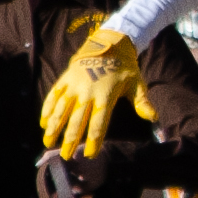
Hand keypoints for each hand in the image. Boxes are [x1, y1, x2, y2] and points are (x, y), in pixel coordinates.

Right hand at [36, 20, 148, 159]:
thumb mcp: (136, 83)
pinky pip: (54, 95)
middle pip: (76, 120)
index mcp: (105, 95)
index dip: (94, 140)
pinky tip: (43, 123)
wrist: (109, 41)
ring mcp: (74, 84)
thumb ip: (142, 102)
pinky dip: (48, 109)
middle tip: (65, 156)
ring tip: (47, 143)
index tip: (90, 155)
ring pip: (61, 109)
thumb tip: (154, 118)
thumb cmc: (125, 67)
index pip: (98, 123)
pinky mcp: (66, 78)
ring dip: (54, 127)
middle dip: (70, 140)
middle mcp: (87, 91)